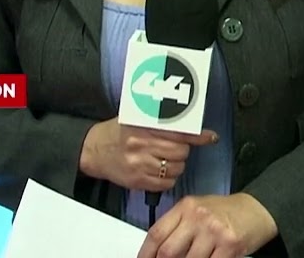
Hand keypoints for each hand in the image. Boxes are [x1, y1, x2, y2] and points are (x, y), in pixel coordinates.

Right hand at [79, 118, 217, 192]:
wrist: (93, 150)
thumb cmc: (117, 132)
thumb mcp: (136, 119)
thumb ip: (160, 122)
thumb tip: (189, 125)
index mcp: (143, 127)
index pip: (178, 131)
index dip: (197, 136)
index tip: (211, 137)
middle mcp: (141, 145)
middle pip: (180, 152)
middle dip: (182, 151)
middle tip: (173, 148)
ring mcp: (139, 165)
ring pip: (175, 169)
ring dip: (175, 165)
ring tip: (164, 160)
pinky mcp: (137, 181)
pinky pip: (165, 184)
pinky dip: (167, 179)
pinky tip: (158, 171)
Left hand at [137, 194, 278, 257]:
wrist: (257, 209)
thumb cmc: (225, 212)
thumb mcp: (197, 210)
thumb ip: (177, 227)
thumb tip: (156, 252)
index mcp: (185, 207)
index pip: (156, 234)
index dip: (145, 255)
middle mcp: (198, 217)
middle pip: (168, 252)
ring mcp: (214, 230)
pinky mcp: (229, 244)